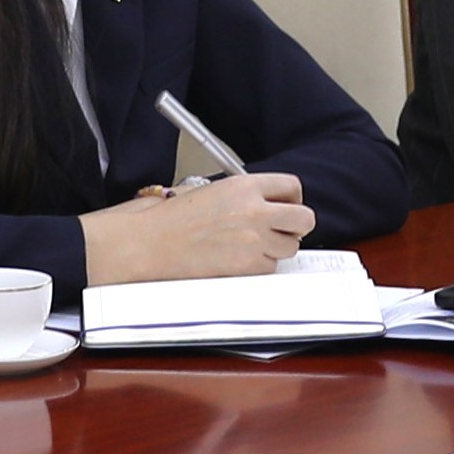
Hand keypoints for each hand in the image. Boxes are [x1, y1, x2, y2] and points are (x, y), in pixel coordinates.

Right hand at [82, 174, 309, 284]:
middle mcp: (255, 211)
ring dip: (277, 248)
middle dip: (296, 225)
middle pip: (304, 218)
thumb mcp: (210, 190)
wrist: (149, 243)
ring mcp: (254, 240)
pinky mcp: (247, 267)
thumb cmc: (169, 219)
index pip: (292, 186)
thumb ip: (243, 193)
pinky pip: (270, 268)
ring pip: (290, 247)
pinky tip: (238, 259)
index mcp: (244, 186)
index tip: (287, 205)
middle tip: (281, 229)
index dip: (292, 198)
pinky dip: (260, 266)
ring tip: (252, 246)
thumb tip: (264, 203)